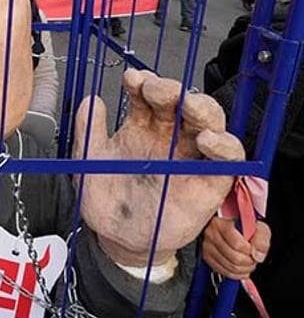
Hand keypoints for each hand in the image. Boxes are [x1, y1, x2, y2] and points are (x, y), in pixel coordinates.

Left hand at [75, 69, 244, 266]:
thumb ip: (88, 130)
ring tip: (188, 106)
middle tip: (156, 89)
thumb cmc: (107, 199)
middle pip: (182, 102)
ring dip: (203, 108)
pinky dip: (225, 146)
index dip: (144, 83)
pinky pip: (229, 160)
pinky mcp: (209, 183)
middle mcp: (169, 137)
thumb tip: (90, 100)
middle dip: (172, 89)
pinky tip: (209, 140)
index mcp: (142, 127)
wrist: (117, 239)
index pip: (148, 95)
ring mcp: (190, 157)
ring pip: (210, 123)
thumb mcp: (88, 161)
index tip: (133, 78)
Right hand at [202, 217, 269, 279]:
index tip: (255, 250)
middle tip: (254, 258)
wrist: (231, 227)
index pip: (237, 244)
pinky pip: (224, 272)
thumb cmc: (243, 226)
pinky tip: (242, 269)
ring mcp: (207, 247)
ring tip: (249, 263)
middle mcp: (211, 235)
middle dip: (249, 262)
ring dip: (244, 269)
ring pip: (230, 267)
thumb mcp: (256, 226)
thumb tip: (257, 254)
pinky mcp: (207, 257)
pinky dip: (236, 274)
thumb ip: (261, 239)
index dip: (250, 251)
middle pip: (234, 258)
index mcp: (221, 223)